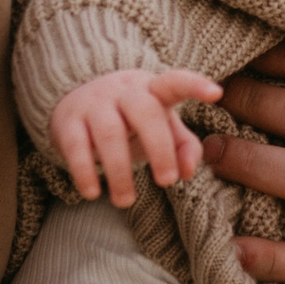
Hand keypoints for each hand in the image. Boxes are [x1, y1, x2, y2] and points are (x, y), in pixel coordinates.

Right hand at [49, 68, 218, 208]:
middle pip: (145, 112)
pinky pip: (75, 147)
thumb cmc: (129, 119)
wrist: (73, 100)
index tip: (216, 93)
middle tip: (167, 183)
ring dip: (120, 172)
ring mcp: (94, 104)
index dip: (195, 85)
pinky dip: (84, 172)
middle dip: (159, 148)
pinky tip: (92, 193)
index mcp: (151, 89)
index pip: (175, 82)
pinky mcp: (68, 122)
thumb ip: (183, 146)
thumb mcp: (160, 126)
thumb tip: (188, 172)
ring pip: (110, 133)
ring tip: (125, 201)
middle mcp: (123, 91)